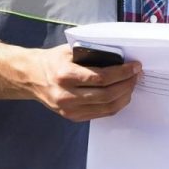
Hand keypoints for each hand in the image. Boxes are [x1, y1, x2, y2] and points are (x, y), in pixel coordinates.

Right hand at [27, 44, 142, 121]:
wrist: (31, 78)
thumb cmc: (53, 60)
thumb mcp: (69, 51)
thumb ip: (92, 54)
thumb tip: (121, 57)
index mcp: (65, 75)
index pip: (101, 77)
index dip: (122, 73)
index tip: (135, 66)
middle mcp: (66, 95)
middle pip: (106, 95)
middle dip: (127, 84)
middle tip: (137, 75)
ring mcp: (69, 109)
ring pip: (106, 107)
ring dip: (124, 96)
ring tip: (132, 85)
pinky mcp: (72, 117)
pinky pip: (100, 114)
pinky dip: (115, 105)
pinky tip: (121, 95)